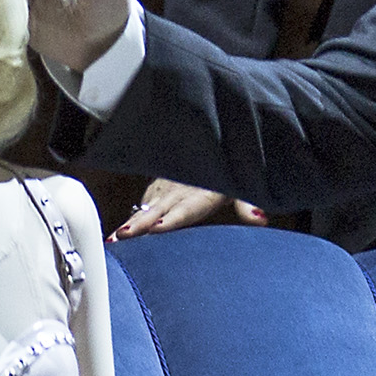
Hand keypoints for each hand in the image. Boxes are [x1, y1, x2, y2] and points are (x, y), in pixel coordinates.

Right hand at [115, 181, 262, 237]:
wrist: (213, 137)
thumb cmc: (227, 167)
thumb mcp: (241, 185)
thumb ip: (246, 205)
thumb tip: (261, 219)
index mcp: (200, 192)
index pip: (184, 209)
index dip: (171, 219)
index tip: (156, 228)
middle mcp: (180, 190)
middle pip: (158, 210)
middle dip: (139, 223)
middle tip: (122, 237)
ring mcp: (167, 187)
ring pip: (147, 206)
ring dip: (131, 222)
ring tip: (115, 238)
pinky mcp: (159, 185)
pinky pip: (146, 201)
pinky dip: (133, 214)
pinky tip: (121, 231)